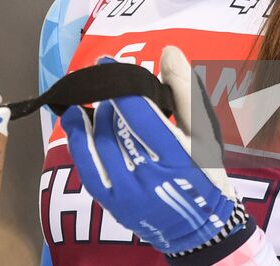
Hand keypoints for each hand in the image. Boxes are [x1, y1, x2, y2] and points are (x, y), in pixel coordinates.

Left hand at [59, 47, 243, 255]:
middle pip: (114, 123)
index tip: (106, 61)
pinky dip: (77, 139)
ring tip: (102, 105)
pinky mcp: (112, 204)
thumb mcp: (204, 132)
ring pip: (98, 141)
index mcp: (176, 155)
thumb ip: (184, 91)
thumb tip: (168, 51)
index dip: (118, 82)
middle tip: (112, 89)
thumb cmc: (205, 173)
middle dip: (110, 99)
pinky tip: (74, 119)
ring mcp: (127, 193)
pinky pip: (87, 166)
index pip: (137, 110)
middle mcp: (148, 175)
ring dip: (96, 116)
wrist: (201, 228)